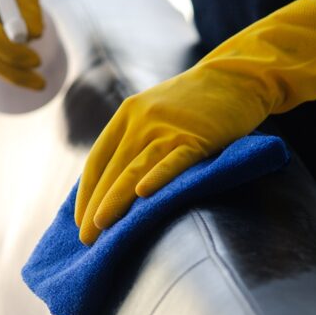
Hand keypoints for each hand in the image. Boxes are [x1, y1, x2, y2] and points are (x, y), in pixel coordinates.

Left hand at [75, 0, 315, 244]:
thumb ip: (135, 142)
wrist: (235, 77)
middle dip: (96, 205)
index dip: (86, 193)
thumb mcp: (155, 114)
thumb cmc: (195, 104)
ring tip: (102, 226)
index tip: (80, 221)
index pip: (97, 161)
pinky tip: (143, 195)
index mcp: (126, 116)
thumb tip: (115, 187)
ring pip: (134, 168)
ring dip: (116, 200)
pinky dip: (158, 177)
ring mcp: (167, 128)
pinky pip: (173, 161)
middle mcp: (140, 121)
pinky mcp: (196, 136)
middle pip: (112, 170)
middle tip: (86, 238)